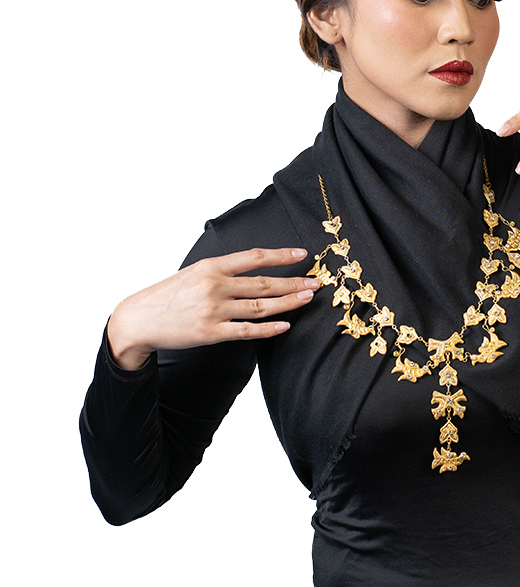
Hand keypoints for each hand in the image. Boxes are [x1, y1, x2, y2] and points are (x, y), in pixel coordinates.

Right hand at [107, 247, 318, 369]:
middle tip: (314, 283)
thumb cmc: (168, 295)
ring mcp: (214, 310)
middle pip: (264, 283)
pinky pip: (246, 331)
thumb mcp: (193, 272)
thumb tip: (253, 268)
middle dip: (293, 282)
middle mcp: (214, 286)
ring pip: (260, 306)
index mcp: (211, 267)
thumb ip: (222, 271)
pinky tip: (284, 325)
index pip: (254, 257)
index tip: (302, 254)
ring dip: (288, 302)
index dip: (281, 255)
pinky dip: (268, 328)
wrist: (138, 320)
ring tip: (306, 298)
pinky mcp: (211, 333)